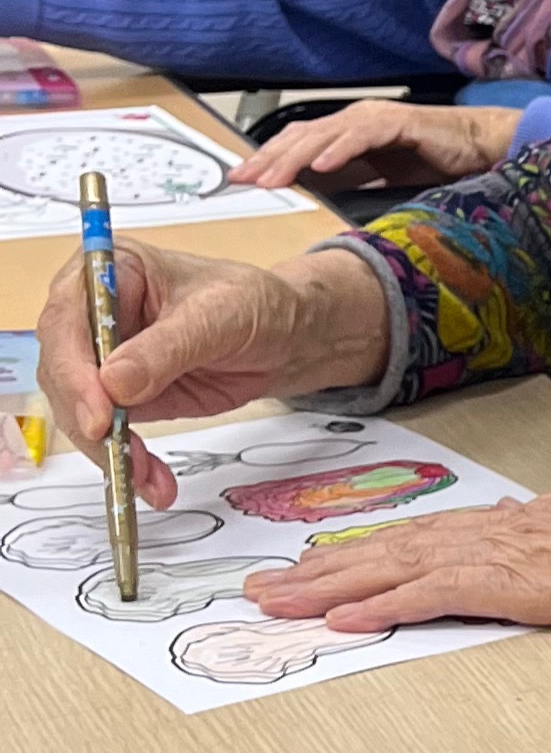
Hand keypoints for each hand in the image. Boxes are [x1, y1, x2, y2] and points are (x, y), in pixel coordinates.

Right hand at [38, 243, 390, 506]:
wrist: (286, 336)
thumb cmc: (254, 304)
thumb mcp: (220, 316)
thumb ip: (167, 348)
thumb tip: (115, 382)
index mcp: (105, 271)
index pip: (67, 321)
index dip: (75, 371)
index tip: (98, 414)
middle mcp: (92, 314)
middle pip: (63, 371)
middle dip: (88, 419)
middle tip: (118, 455)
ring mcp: (103, 358)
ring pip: (80, 409)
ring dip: (108, 450)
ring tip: (146, 478)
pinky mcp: (122, 396)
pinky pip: (110, 432)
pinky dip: (127, 460)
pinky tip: (151, 481)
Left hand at [229, 100, 516, 191]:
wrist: (482, 145)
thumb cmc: (439, 159)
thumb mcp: (385, 175)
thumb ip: (354, 180)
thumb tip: (322, 196)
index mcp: (350, 131)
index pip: (300, 142)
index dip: (270, 158)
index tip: (243, 178)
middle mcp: (357, 119)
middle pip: (302, 136)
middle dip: (269, 158)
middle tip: (243, 179)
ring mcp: (376, 118)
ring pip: (325, 135)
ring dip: (295, 157)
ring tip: (273, 177)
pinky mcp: (398, 123)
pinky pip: (362, 136)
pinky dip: (340, 150)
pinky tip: (322, 166)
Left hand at [243, 468, 550, 632]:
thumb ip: (534, 535)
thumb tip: (512, 526)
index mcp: (495, 526)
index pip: (405, 541)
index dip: (349, 556)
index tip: (305, 568)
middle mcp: (480, 534)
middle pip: (378, 552)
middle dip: (313, 572)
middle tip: (257, 590)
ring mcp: (490, 555)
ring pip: (387, 569)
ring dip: (324, 588)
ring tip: (274, 603)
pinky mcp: (507, 581)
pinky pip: (429, 594)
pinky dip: (381, 606)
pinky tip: (342, 619)